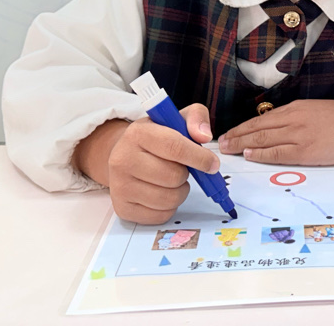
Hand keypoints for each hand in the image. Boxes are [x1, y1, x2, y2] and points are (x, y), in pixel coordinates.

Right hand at [75, 105, 219, 224]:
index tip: (213, 164)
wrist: (123, 155)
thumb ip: (196, 118)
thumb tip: (204, 136)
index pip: (175, 147)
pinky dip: (170, 207)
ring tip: (173, 180)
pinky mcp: (123, 208)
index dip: (199, 157)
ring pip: (169, 199)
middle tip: (182, 168)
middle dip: (187, 174)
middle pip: (173, 176)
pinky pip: (161, 215)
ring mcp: (120, 186)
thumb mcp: (174, 119)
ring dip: (180, 191)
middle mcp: (123, 159)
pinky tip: (163, 193)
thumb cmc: (155, 138)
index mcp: (138, 133)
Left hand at [218, 99, 333, 165]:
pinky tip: (249, 155)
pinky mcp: (306, 151)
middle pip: (257, 128)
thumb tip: (275, 127)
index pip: (261, 119)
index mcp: (295, 109)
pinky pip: (277, 153)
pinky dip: (261, 154)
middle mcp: (293, 119)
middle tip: (221, 143)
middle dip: (236, 136)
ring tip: (228, 149)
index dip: (243, 127)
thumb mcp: (313, 110)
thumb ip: (294, 117)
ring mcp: (298, 135)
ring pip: (262, 139)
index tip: (230, 133)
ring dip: (242, 145)